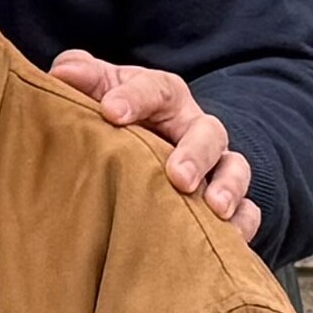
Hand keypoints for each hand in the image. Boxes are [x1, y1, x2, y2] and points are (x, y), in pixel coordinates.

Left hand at [46, 49, 259, 242]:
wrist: (139, 147)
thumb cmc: (116, 116)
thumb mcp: (99, 90)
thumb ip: (81, 77)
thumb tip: (63, 73)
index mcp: (164, 96)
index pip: (156, 89)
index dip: (135, 98)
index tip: (110, 112)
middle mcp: (195, 128)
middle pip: (208, 133)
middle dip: (196, 154)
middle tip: (178, 176)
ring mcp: (215, 166)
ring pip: (235, 169)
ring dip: (229, 188)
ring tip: (216, 209)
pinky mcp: (226, 202)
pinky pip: (248, 211)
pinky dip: (243, 224)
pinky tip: (229, 240)